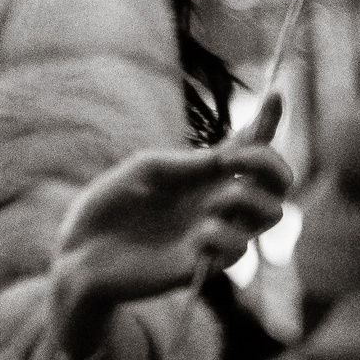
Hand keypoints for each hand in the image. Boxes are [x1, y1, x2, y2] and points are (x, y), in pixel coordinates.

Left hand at [49, 94, 292, 351]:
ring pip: (271, 214)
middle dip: (271, 164)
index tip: (277, 94)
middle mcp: (217, 204)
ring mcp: (216, 234)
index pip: (247, 149)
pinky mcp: (207, 265)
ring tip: (212, 202)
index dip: (266, 122)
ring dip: (245, 198)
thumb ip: (188, 163)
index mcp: (203, 176)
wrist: (82, 251)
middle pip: (277, 184)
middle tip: (234, 160)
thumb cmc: (110, 206)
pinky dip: (222, 234)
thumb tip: (231, 156)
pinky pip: (238, 248)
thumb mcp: (144, 170)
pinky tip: (197, 237)